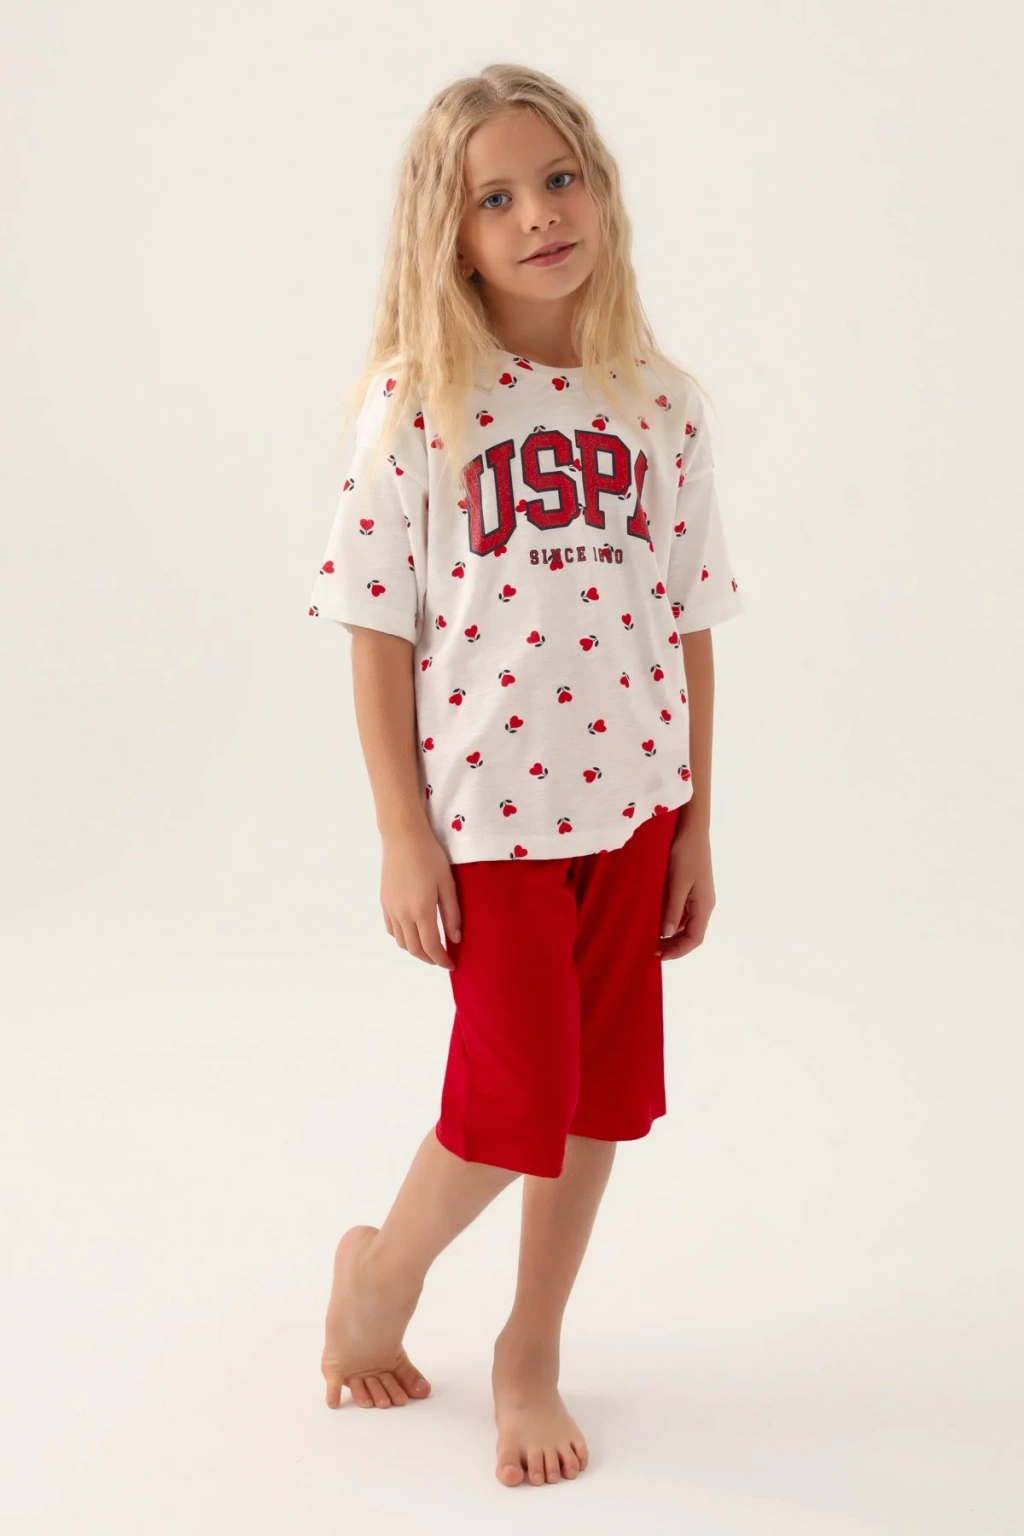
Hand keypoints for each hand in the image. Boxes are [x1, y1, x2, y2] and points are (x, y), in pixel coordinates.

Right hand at [380, 826, 461, 968]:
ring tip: (429, 947)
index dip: (441, 960)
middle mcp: (403, 915)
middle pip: (414, 949)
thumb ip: (452, 914)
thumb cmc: (430, 857)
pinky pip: (391, 929)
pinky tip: (412, 932)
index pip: (431, 947)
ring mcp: (391, 909)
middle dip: (429, 959)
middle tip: (442, 958)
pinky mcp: (384, 902)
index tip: (451, 965)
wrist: (403, 838)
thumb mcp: (448, 884)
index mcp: (422, 911)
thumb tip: (455, 939)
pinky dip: (402, 938)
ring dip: (415, 950)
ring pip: (401, 942)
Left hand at [656, 822, 715, 960]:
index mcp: (704, 905)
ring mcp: (699, 896)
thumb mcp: (677, 883)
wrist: (691, 828)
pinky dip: (672, 920)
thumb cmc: (685, 853)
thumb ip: (673, 909)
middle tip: (652, 951)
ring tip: (652, 938)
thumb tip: (667, 934)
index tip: (659, 956)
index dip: (678, 951)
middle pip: (692, 933)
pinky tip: (658, 920)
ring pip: (688, 923)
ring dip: (672, 934)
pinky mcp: (693, 887)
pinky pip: (684, 911)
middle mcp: (704, 903)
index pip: (694, 938)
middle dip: (674, 945)